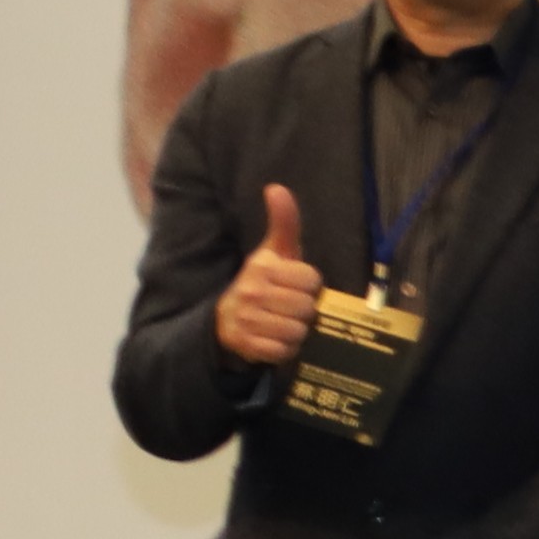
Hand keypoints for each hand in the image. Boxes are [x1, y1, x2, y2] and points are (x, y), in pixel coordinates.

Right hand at [213, 184, 319, 368]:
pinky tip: (275, 339)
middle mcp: (250, 291)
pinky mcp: (245, 345)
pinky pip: (284, 350)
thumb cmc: (263, 282)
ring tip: (283, 323)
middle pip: (306, 307)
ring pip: (297, 330)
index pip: (311, 280)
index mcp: (261, 267)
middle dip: (305, 310)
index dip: (310, 286)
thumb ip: (283, 221)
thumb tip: (276, 187)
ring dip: (296, 331)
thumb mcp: (274, 252)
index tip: (296, 286)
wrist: (228, 320)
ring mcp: (245, 319)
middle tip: (290, 308)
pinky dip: (285, 349)